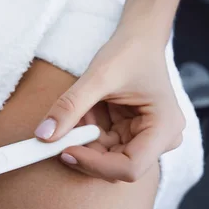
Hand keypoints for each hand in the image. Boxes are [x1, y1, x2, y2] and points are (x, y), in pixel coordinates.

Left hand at [35, 30, 184, 181]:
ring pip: (105, 159)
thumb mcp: (97, 77)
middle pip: (116, 168)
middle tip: (57, 137)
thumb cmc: (128, 53)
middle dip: (85, 153)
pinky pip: (102, 147)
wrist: (138, 40)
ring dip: (83, 142)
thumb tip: (44, 135)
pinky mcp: (131, 137)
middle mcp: (160, 139)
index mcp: (164, 127)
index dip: (95, 164)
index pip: (130, 167)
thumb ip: (70, 107)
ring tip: (79, 112)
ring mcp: (146, 140)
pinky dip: (85, 135)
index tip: (64, 150)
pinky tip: (86, 113)